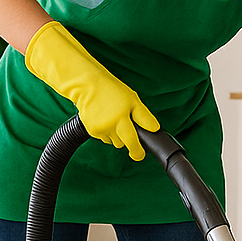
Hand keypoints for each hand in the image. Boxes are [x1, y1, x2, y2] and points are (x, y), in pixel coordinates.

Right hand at [23, 21, 158, 160]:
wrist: (86, 85)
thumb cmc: (110, 90)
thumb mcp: (132, 99)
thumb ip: (144, 117)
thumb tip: (154, 129)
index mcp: (121, 118)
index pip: (132, 141)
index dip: (137, 152)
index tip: (140, 155)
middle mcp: (109, 126)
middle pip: (123, 143)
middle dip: (127, 137)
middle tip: (125, 123)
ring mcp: (99, 129)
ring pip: (114, 141)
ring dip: (116, 134)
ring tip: (113, 117)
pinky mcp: (91, 131)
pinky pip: (104, 138)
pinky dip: (106, 131)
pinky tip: (104, 119)